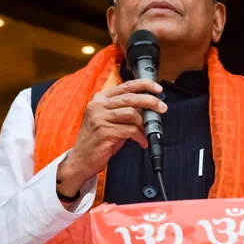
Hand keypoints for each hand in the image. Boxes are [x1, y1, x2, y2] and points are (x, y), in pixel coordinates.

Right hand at [56, 79, 166, 195]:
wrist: (81, 159)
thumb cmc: (99, 139)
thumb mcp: (110, 119)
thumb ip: (125, 110)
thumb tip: (148, 106)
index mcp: (100, 98)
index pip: (126, 86)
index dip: (144, 85)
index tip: (158, 88)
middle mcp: (98, 105)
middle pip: (130, 98)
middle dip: (150, 101)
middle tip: (162, 108)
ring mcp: (99, 118)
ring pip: (131, 113)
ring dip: (145, 123)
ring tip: (148, 131)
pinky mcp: (103, 132)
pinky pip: (129, 130)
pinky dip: (140, 136)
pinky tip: (142, 142)